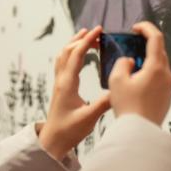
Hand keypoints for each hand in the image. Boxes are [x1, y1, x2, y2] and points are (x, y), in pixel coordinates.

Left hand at [38, 26, 110, 159]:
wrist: (53, 140)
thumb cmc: (69, 130)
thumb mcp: (89, 118)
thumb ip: (103, 103)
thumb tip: (117, 89)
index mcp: (68, 84)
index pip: (76, 55)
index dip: (87, 40)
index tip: (98, 30)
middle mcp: (61, 80)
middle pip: (68, 50)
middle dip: (82, 38)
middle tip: (97, 32)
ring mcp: (59, 83)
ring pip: (63, 55)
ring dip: (74, 43)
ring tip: (86, 36)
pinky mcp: (60, 88)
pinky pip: (63, 63)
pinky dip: (71, 53)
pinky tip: (79, 55)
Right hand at [108, 21, 170, 124]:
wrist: (139, 132)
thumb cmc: (128, 107)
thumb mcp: (117, 80)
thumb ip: (122, 63)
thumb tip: (129, 62)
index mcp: (156, 67)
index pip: (156, 37)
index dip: (146, 28)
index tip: (136, 28)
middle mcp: (166, 75)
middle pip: (159, 51)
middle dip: (145, 45)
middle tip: (131, 45)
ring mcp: (169, 87)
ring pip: (160, 66)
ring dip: (147, 61)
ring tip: (131, 66)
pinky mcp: (167, 97)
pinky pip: (160, 79)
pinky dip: (150, 74)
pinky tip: (137, 82)